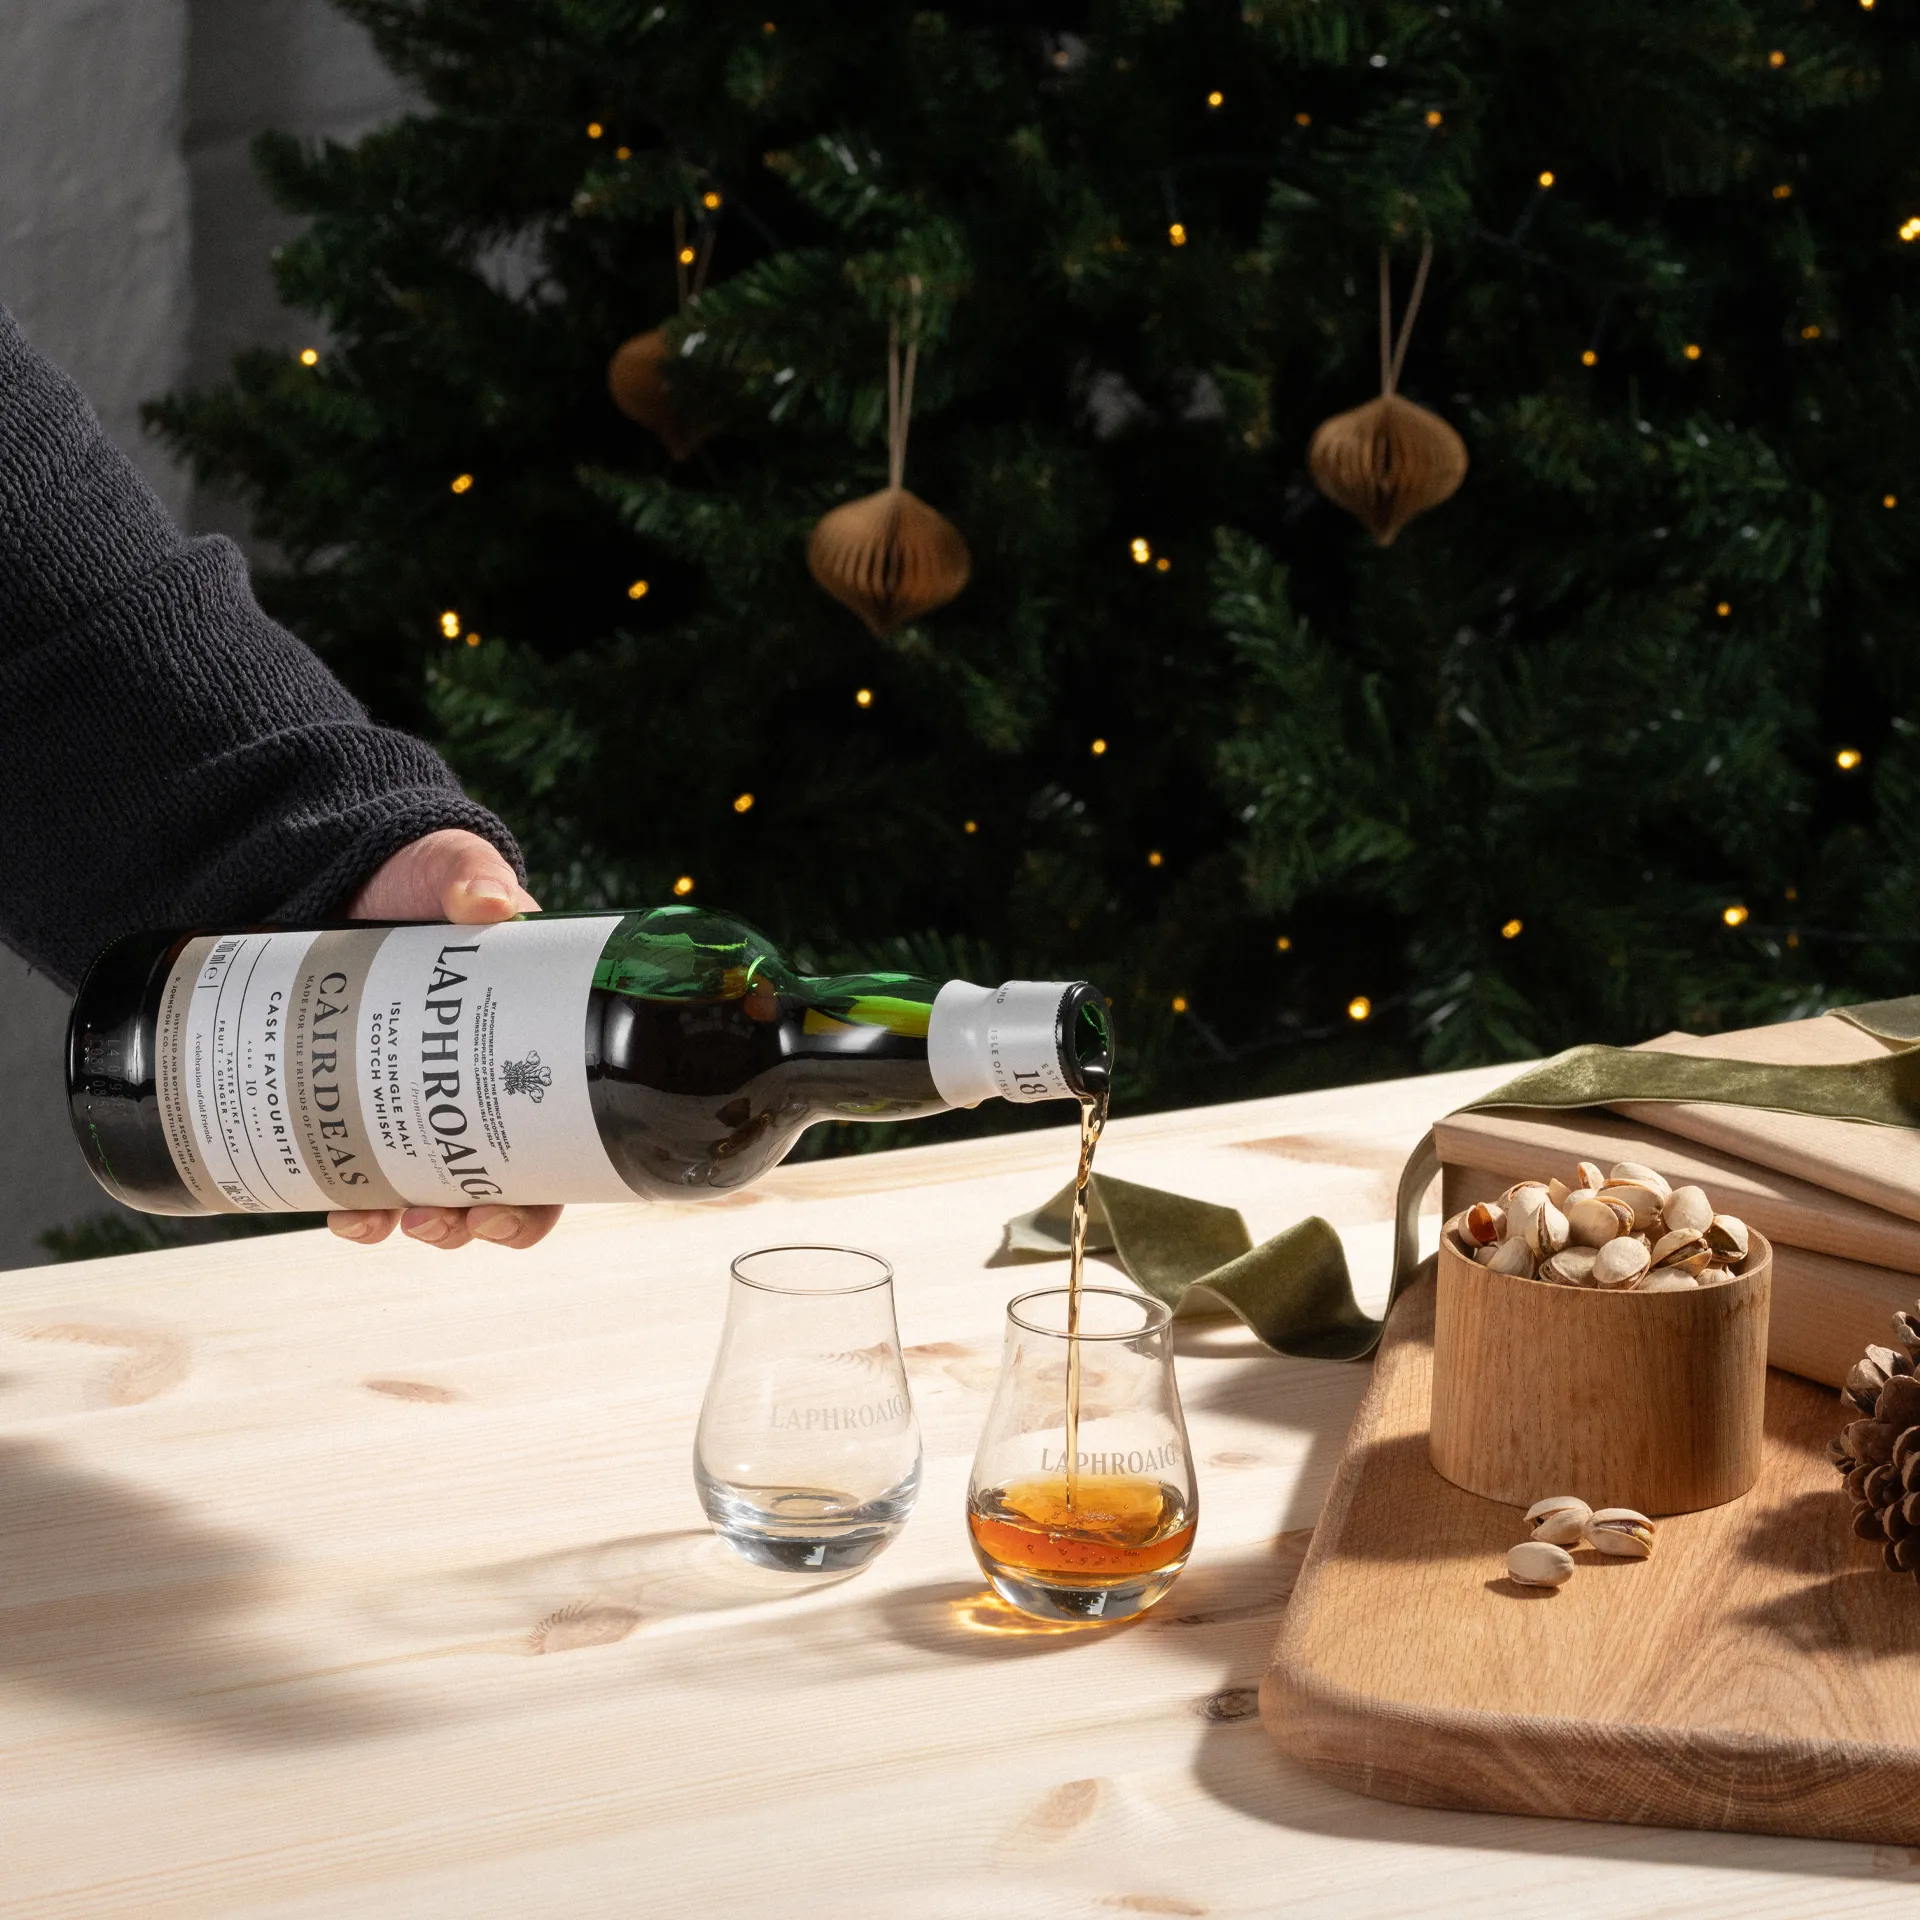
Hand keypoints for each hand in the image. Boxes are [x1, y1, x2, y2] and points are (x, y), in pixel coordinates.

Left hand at [327, 829, 562, 1253]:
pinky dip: (351, 1200)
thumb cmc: (420, 874)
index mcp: (527, 1041)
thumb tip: (487, 904)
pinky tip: (333, 1208)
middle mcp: (478, 1084)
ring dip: (410, 1222)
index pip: (554, 1141)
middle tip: (438, 1225)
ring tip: (374, 1226)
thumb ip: (472, 876)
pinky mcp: (356, 1091)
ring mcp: (416, 1092)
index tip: (507, 1214)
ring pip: (428, 1188)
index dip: (540, 1197)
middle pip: (495, 1185)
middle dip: (469, 1223)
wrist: (345, 869)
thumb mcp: (453, 868)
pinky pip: (360, 1166)